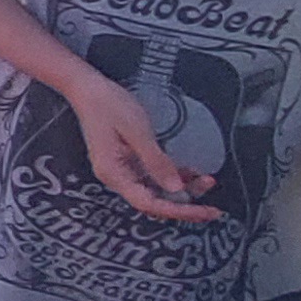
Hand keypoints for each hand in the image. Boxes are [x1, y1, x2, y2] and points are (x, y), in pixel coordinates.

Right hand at [69, 72, 219, 222]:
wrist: (88, 88)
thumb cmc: (109, 106)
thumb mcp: (137, 132)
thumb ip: (156, 162)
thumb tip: (176, 188)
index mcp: (114, 174)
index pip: (149, 203)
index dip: (178, 211)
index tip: (203, 212)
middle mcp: (117, 178)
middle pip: (153, 200)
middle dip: (184, 204)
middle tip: (213, 207)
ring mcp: (122, 170)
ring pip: (156, 189)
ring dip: (182, 189)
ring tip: (208, 181)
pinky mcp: (128, 161)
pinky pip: (153, 176)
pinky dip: (173, 176)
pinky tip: (191, 172)